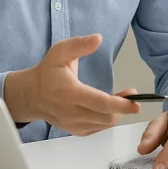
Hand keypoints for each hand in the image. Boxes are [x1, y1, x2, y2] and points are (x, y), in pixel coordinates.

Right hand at [3, 34, 141, 135]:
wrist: (32, 94)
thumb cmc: (47, 73)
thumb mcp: (60, 52)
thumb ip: (79, 45)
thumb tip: (98, 38)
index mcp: (69, 93)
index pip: (100, 103)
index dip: (120, 105)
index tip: (135, 103)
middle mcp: (71, 112)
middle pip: (106, 117)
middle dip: (123, 108)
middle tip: (131, 95)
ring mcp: (73, 124)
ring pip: (104, 124)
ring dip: (117, 113)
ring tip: (122, 100)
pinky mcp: (75, 130)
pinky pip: (98, 128)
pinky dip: (107, 119)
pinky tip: (109, 108)